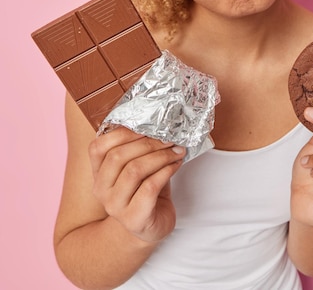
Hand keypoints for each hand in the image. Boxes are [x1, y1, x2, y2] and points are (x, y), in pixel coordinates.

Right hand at [88, 127, 185, 242]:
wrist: (151, 227)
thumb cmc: (145, 190)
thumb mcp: (137, 166)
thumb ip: (138, 148)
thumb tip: (159, 123)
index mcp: (98, 173)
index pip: (98, 147)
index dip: (122, 133)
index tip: (147, 125)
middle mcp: (101, 190)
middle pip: (118, 157)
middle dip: (147, 143)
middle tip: (169, 137)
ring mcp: (115, 207)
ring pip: (134, 170)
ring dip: (160, 156)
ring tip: (176, 150)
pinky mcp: (134, 219)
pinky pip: (150, 187)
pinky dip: (166, 171)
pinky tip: (176, 164)